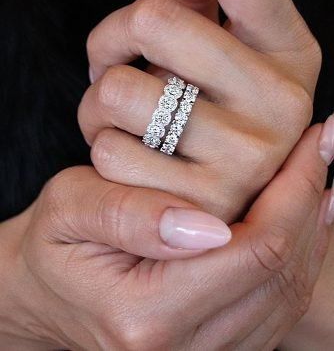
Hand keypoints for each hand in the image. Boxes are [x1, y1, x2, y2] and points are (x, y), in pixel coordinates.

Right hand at [0, 124, 328, 349]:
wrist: (43, 291)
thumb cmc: (55, 242)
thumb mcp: (70, 210)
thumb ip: (128, 216)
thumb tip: (208, 226)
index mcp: (144, 317)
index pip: (251, 249)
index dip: (293, 189)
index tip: (314, 136)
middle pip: (280, 272)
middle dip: (311, 200)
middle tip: (324, 143)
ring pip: (288, 293)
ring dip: (312, 228)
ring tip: (321, 174)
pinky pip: (276, 307)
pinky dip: (299, 258)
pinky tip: (305, 217)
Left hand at [80, 0, 320, 220]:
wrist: (218, 203)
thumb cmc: (211, 111)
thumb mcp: (219, 51)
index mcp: (293, 50)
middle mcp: (285, 101)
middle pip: (155, 18)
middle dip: (111, 35)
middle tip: (115, 59)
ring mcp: (249, 158)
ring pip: (119, 89)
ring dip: (99, 97)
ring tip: (124, 115)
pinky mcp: (203, 204)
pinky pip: (110, 150)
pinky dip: (101, 146)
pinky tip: (129, 154)